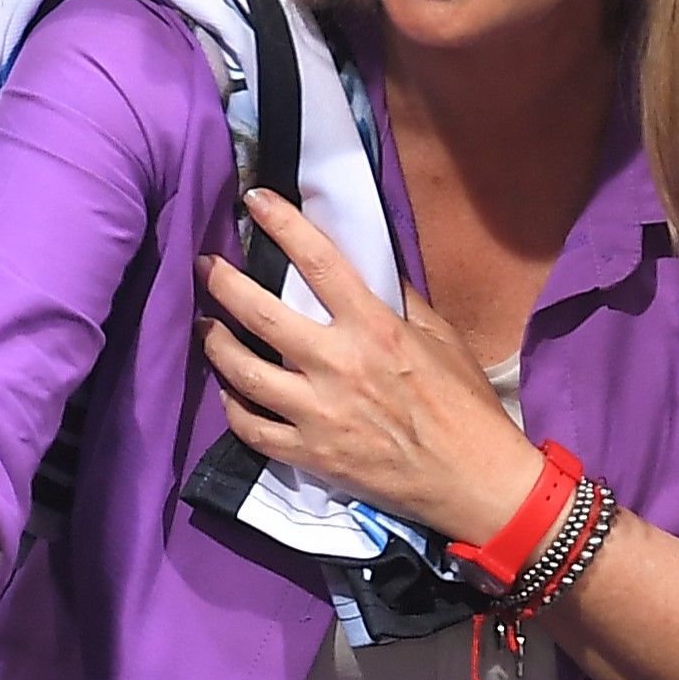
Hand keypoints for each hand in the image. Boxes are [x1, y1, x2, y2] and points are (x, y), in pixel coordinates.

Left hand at [198, 188, 544, 540]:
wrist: (473, 480)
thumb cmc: (464, 405)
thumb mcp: (441, 338)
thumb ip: (400, 299)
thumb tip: (367, 265)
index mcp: (375, 329)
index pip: (320, 264)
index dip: (284, 225)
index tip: (256, 200)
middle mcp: (338, 366)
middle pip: (261, 315)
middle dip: (224, 283)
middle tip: (205, 266)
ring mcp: (319, 413)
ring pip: (243, 373)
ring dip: (215, 344)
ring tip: (205, 326)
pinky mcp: (311, 455)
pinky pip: (253, 429)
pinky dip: (233, 409)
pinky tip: (228, 393)